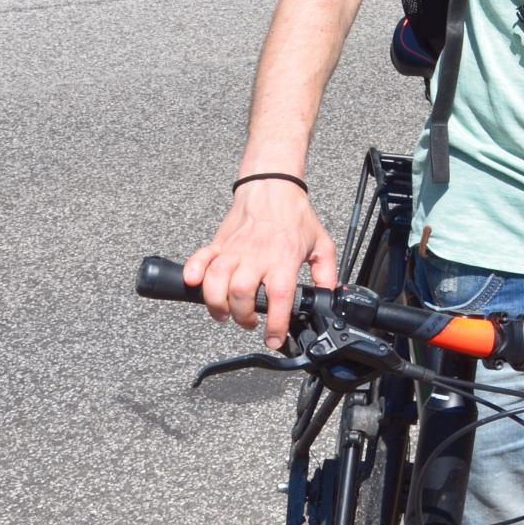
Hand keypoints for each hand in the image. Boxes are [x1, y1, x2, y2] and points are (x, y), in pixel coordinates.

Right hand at [185, 181, 336, 348]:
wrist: (273, 186)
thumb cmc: (295, 215)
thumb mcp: (321, 243)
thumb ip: (327, 272)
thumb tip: (330, 295)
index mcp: (284, 258)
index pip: (279, 296)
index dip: (276, 323)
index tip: (274, 339)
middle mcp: (257, 255)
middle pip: (241, 293)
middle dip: (242, 316)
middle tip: (249, 322)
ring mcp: (235, 249)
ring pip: (217, 281)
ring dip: (217, 303)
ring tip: (224, 314)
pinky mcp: (218, 243)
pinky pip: (199, 259)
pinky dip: (193, 273)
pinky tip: (195, 285)